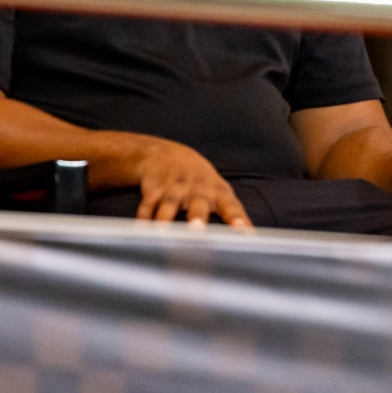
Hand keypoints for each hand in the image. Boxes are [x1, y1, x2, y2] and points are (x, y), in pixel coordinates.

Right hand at [133, 139, 250, 229]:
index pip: (230, 206)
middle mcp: (197, 188)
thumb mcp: (219, 191)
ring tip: (162, 233)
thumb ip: (232, 213)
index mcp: (218, 191)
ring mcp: (175, 187)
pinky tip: (141, 230)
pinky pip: (147, 204)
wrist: (167, 154)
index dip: (237, 218)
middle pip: (198, 203)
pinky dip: (143, 217)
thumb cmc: (202, 182)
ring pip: (169, 203)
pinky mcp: (153, 188)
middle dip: (197, 217)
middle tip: (197, 230)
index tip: (244, 232)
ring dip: (165, 218)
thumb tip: (250, 237)